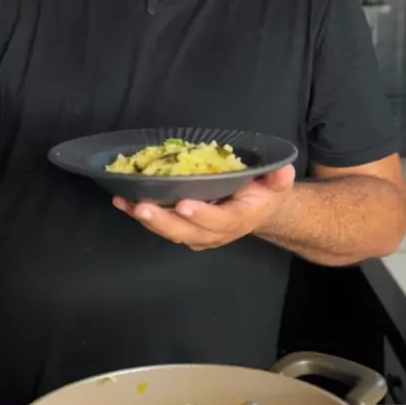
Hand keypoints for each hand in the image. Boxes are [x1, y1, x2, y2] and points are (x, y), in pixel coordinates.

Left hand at [113, 165, 294, 250]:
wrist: (258, 211)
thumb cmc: (262, 193)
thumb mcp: (276, 184)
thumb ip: (277, 178)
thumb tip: (282, 170)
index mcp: (238, 220)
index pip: (220, 222)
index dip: (202, 216)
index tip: (184, 204)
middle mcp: (214, 232)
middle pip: (187, 233)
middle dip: (164, 221)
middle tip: (144, 206)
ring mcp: (197, 234)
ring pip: (170, 231)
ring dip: (147, 218)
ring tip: (127, 203)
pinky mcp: (183, 228)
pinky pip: (160, 224)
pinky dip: (140, 215)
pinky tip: (123, 201)